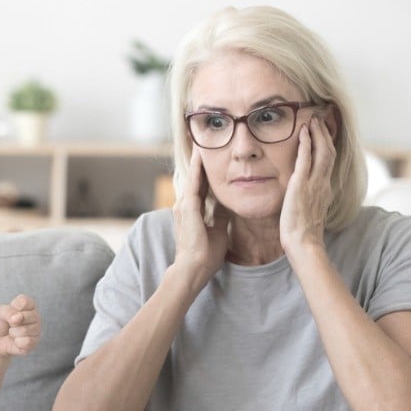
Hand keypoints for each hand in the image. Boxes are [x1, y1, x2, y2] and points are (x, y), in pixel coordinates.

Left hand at [0, 294, 40, 357]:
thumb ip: (8, 311)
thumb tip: (19, 317)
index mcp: (28, 305)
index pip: (25, 301)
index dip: (15, 306)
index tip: (10, 309)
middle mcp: (35, 316)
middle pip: (26, 316)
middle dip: (12, 322)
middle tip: (10, 324)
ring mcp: (36, 330)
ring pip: (26, 330)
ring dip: (13, 333)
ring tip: (12, 332)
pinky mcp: (34, 342)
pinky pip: (27, 341)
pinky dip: (17, 342)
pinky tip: (16, 341)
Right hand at [172, 147, 229, 287]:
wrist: (193, 269)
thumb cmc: (204, 256)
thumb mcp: (218, 231)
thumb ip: (219, 217)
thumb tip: (226, 205)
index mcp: (193, 211)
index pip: (201, 186)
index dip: (205, 171)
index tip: (210, 156)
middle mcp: (185, 205)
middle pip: (194, 177)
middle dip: (199, 160)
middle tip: (202, 141)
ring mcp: (184, 206)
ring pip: (192, 176)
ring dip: (197, 160)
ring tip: (201, 142)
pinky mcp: (187, 208)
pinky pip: (194, 183)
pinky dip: (198, 169)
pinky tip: (201, 155)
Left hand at [281, 116, 334, 252]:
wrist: (304, 242)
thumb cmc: (303, 233)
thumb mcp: (310, 212)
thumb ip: (310, 200)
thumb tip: (306, 196)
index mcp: (325, 189)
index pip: (329, 162)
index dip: (328, 145)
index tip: (324, 133)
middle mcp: (323, 183)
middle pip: (329, 152)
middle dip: (325, 134)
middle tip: (320, 120)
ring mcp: (314, 183)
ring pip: (322, 151)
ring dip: (317, 134)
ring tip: (313, 120)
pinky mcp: (301, 185)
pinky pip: (306, 159)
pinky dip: (306, 143)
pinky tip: (303, 132)